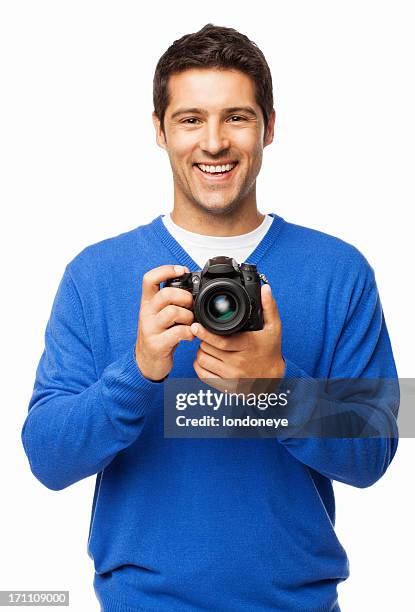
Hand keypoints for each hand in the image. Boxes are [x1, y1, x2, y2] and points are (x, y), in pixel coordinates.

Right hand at [135, 265, 194, 380]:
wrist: (146, 362)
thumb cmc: (159, 335)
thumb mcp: (160, 314)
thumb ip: (171, 301)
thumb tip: (193, 288)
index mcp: (147, 303)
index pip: (149, 279)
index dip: (166, 270)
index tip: (182, 270)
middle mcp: (146, 313)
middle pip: (166, 294)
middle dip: (185, 298)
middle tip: (191, 306)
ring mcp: (149, 329)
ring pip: (173, 312)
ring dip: (189, 317)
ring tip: (190, 323)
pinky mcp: (156, 344)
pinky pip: (178, 332)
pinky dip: (189, 333)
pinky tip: (190, 335)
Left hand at [192, 283, 284, 393]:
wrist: (272, 378)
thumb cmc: (271, 350)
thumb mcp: (274, 328)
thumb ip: (269, 307)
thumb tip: (266, 288)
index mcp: (247, 347)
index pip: (220, 341)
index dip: (205, 333)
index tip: (195, 325)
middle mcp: (238, 364)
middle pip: (208, 349)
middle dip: (204, 339)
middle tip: (207, 333)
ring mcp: (230, 377)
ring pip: (202, 360)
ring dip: (201, 351)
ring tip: (208, 345)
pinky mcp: (225, 386)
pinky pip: (203, 375)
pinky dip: (200, 365)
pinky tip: (207, 358)